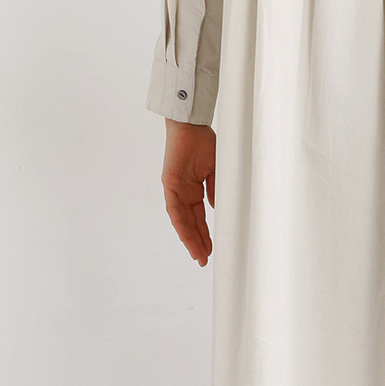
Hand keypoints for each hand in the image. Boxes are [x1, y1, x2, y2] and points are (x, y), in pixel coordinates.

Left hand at [161, 118, 215, 265]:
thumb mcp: (215, 170)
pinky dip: (180, 223)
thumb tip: (215, 209)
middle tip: (204, 260)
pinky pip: (174, 208)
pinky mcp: (169, 184)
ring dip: (189, 238)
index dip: (205, 234)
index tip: (212, 249)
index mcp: (194, 190)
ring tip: (198, 255)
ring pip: (182, 221)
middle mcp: (183, 193)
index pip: (199, 218)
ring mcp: (175, 190)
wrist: (191, 125)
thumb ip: (214, 190)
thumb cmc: (203, 143)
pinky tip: (187, 236)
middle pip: (190, 224)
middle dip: (197, 242)